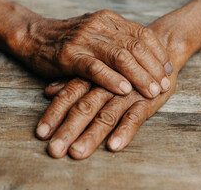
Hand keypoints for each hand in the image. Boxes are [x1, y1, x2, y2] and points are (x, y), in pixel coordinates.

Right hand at [10, 10, 171, 97]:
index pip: (143, 35)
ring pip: (120, 57)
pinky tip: (125, 90)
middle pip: (135, 46)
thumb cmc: (70, 38)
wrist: (34, 36)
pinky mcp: (69, 56)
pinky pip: (95, 69)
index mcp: (109, 20)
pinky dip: (112, 80)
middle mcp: (99, 26)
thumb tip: (147, 55)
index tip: (168, 70)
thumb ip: (118, 39)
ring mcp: (84, 40)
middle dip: (153, 68)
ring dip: (139, 76)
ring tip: (152, 91)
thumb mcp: (96, 32)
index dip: (158, 53)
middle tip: (164, 85)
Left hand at [37, 71, 176, 158]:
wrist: (159, 48)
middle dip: (68, 130)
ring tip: (78, 152)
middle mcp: (106, 85)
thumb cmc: (121, 64)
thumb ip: (72, 80)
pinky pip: (135, 117)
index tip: (41, 134)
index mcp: (91, 75)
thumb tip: (48, 91)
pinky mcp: (146, 100)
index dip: (54, 114)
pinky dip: (124, 131)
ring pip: (106, 115)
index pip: (69, 95)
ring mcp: (127, 93)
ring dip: (92, 135)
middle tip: (55, 149)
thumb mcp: (95, 68)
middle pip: (84, 107)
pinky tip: (114, 145)